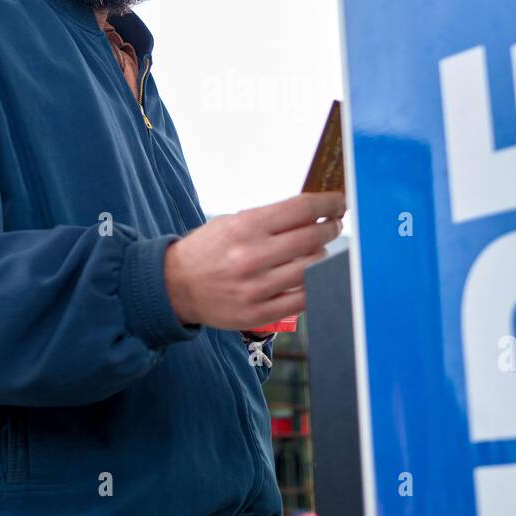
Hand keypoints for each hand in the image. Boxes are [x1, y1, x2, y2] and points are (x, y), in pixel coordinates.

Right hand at [163, 191, 345, 330]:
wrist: (175, 286)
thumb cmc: (208, 249)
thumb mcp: (232, 222)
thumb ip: (271, 219)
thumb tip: (314, 213)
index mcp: (246, 227)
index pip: (302, 209)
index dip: (329, 203)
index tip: (340, 202)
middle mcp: (253, 256)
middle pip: (313, 237)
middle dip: (331, 228)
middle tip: (333, 225)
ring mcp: (257, 288)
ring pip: (312, 268)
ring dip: (323, 256)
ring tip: (317, 250)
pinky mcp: (259, 313)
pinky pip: (303, 298)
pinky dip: (313, 284)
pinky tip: (310, 275)